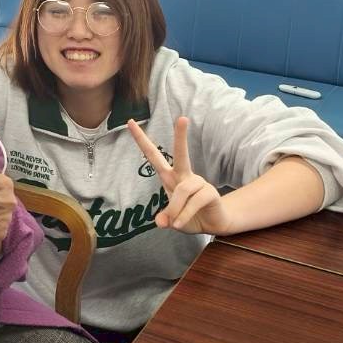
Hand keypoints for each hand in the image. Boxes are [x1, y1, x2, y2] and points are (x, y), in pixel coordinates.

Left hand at [127, 117, 233, 234]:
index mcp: (170, 177)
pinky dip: (185, 215)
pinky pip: (194, 202)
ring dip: (176, 208)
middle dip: (181, 136)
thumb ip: (165, 218)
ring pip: (182, 190)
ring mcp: (198, 183)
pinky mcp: (209, 193)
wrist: (213, 224)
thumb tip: (161, 222)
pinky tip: (180, 224)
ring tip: (175, 224)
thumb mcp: (172, 220)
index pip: (153, 155)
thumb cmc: (189, 216)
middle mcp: (184, 176)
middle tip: (183, 118)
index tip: (130, 122)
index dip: (141, 140)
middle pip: (181, 154)